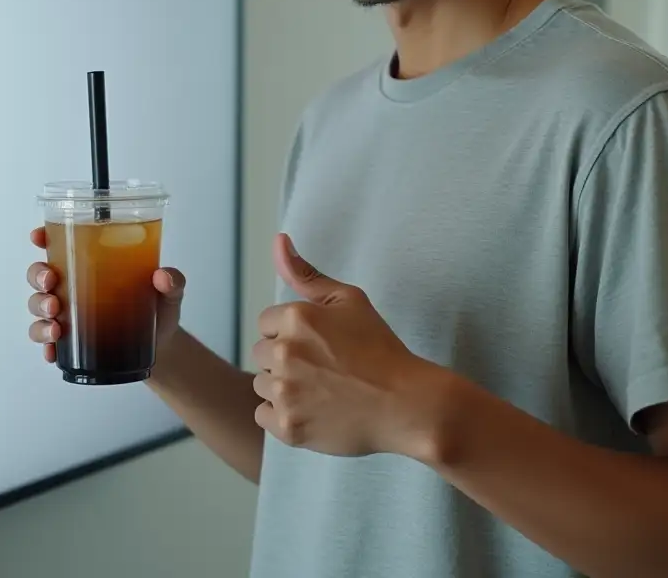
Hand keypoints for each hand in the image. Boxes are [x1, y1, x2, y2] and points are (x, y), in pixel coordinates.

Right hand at [25, 225, 185, 362]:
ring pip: (37, 307)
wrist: (162, 348)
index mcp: (91, 264)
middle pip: (39, 274)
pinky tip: (53, 349)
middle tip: (51, 283)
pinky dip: (46, 345)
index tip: (38, 236)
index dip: (43, 237)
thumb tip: (162, 276)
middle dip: (38, 276)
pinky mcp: (71, 341)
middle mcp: (73, 286)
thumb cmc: (159, 310)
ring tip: (56, 320)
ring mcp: (68, 314)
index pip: (59, 243)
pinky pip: (47, 341)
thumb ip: (173, 281)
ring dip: (40, 311)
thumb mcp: (170, 292)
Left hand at [251, 233, 448, 459]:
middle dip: (285, 360)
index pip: (266, 324)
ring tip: (320, 391)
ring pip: (261, 385)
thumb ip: (306, 273)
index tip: (319, 346)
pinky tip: (313, 411)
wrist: (407, 404)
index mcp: (295, 318)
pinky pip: (264, 416)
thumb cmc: (380, 348)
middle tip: (323, 370)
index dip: (292, 334)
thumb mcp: (348, 300)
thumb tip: (278, 240)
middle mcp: (284, 353)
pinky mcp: (288, 427)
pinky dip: (283, 417)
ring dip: (283, 388)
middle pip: (261, 355)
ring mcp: (285, 392)